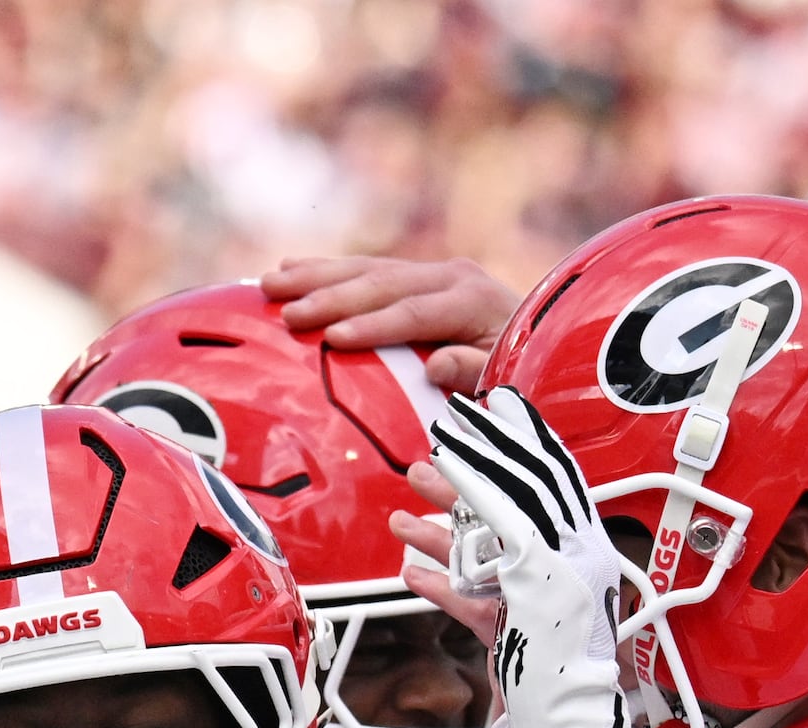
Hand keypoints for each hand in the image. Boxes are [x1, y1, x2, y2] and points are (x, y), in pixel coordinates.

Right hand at [261, 252, 516, 392]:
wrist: (536, 341)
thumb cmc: (516, 374)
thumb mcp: (504, 380)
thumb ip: (474, 372)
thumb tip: (437, 363)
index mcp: (472, 301)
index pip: (414, 313)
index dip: (373, 325)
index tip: (333, 339)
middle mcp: (451, 276)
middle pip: (382, 283)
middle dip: (331, 297)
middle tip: (288, 313)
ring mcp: (431, 271)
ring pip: (366, 268)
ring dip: (315, 275)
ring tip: (271, 283)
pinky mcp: (414, 274)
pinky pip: (365, 268)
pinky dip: (325, 269)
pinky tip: (289, 267)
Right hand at [419, 388, 627, 727]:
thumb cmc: (563, 667)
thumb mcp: (538, 579)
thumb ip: (514, 528)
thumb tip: (487, 485)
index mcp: (578, 546)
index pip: (542, 479)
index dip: (510, 444)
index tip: (480, 414)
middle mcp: (558, 565)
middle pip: (505, 511)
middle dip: (463, 485)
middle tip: (428, 459)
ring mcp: (532, 598)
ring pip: (480, 553)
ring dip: (440, 533)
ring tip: (403, 514)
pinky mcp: (509, 632)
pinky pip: (469, 598)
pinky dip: (440, 582)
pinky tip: (412, 569)